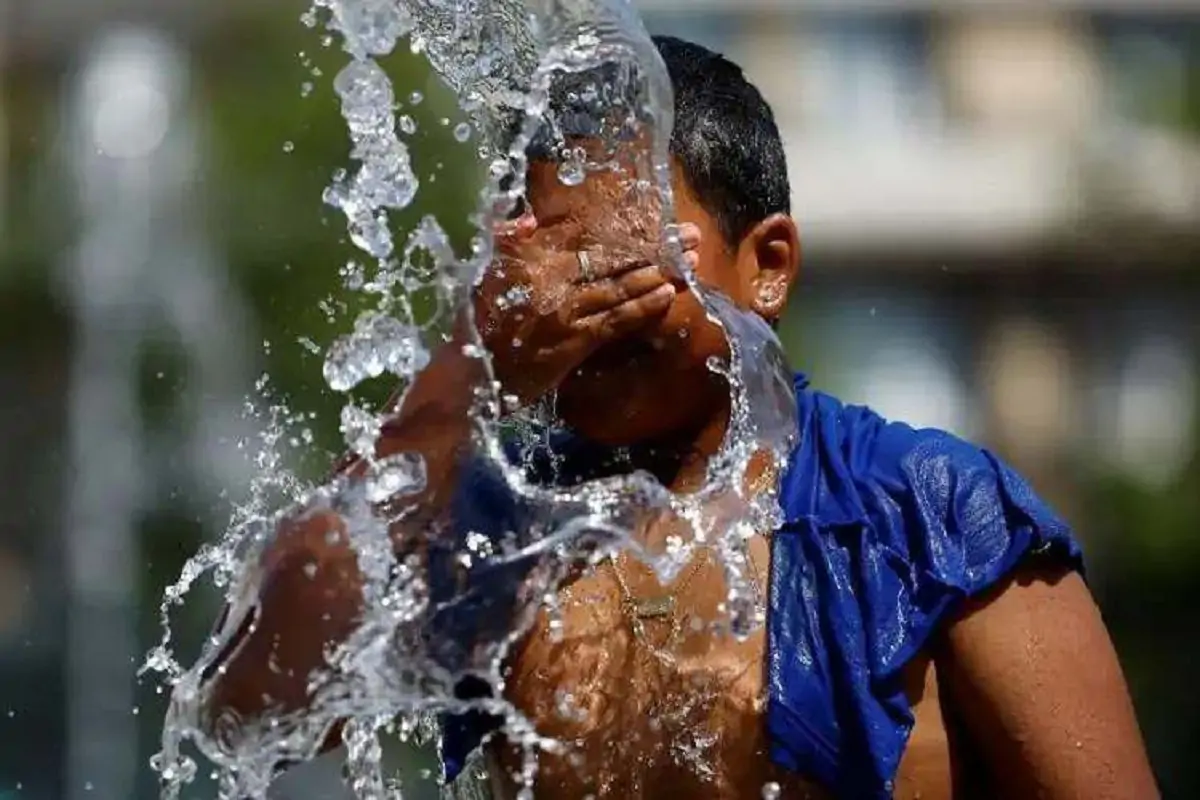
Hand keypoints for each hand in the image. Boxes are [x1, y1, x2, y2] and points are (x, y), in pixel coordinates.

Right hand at [474, 213, 699, 405]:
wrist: (465, 374)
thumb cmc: (471, 324)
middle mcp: (551, 278)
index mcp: (531, 257)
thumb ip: (502, 239)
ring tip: (690, 262)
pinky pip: (615, 320)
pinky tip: (666, 296)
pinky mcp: (574, 341)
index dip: (629, 230)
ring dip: (660, 274)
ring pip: (621, 287)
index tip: (660, 221)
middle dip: (658, 247)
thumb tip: (527, 218)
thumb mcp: (479, 273)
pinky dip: (642, 307)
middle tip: (692, 236)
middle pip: (615, 258)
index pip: (590, 238)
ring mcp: (565, 309)